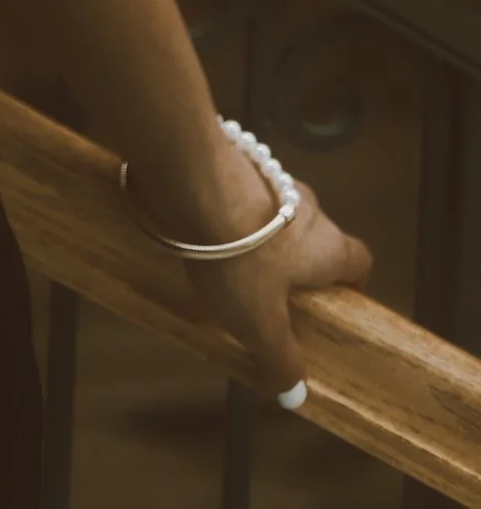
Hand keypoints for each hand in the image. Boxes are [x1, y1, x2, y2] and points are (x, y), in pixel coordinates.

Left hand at [205, 171, 372, 405]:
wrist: (191, 175)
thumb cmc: (238, 254)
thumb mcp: (259, 321)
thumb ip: (279, 357)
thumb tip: (295, 392)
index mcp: (327, 245)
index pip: (359, 261)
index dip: (351, 284)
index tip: (332, 305)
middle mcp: (306, 206)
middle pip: (315, 237)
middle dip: (297, 263)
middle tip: (271, 292)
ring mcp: (269, 175)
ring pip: (275, 213)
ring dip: (259, 235)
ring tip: (230, 264)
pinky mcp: (232, 158)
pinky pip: (240, 193)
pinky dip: (228, 212)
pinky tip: (200, 231)